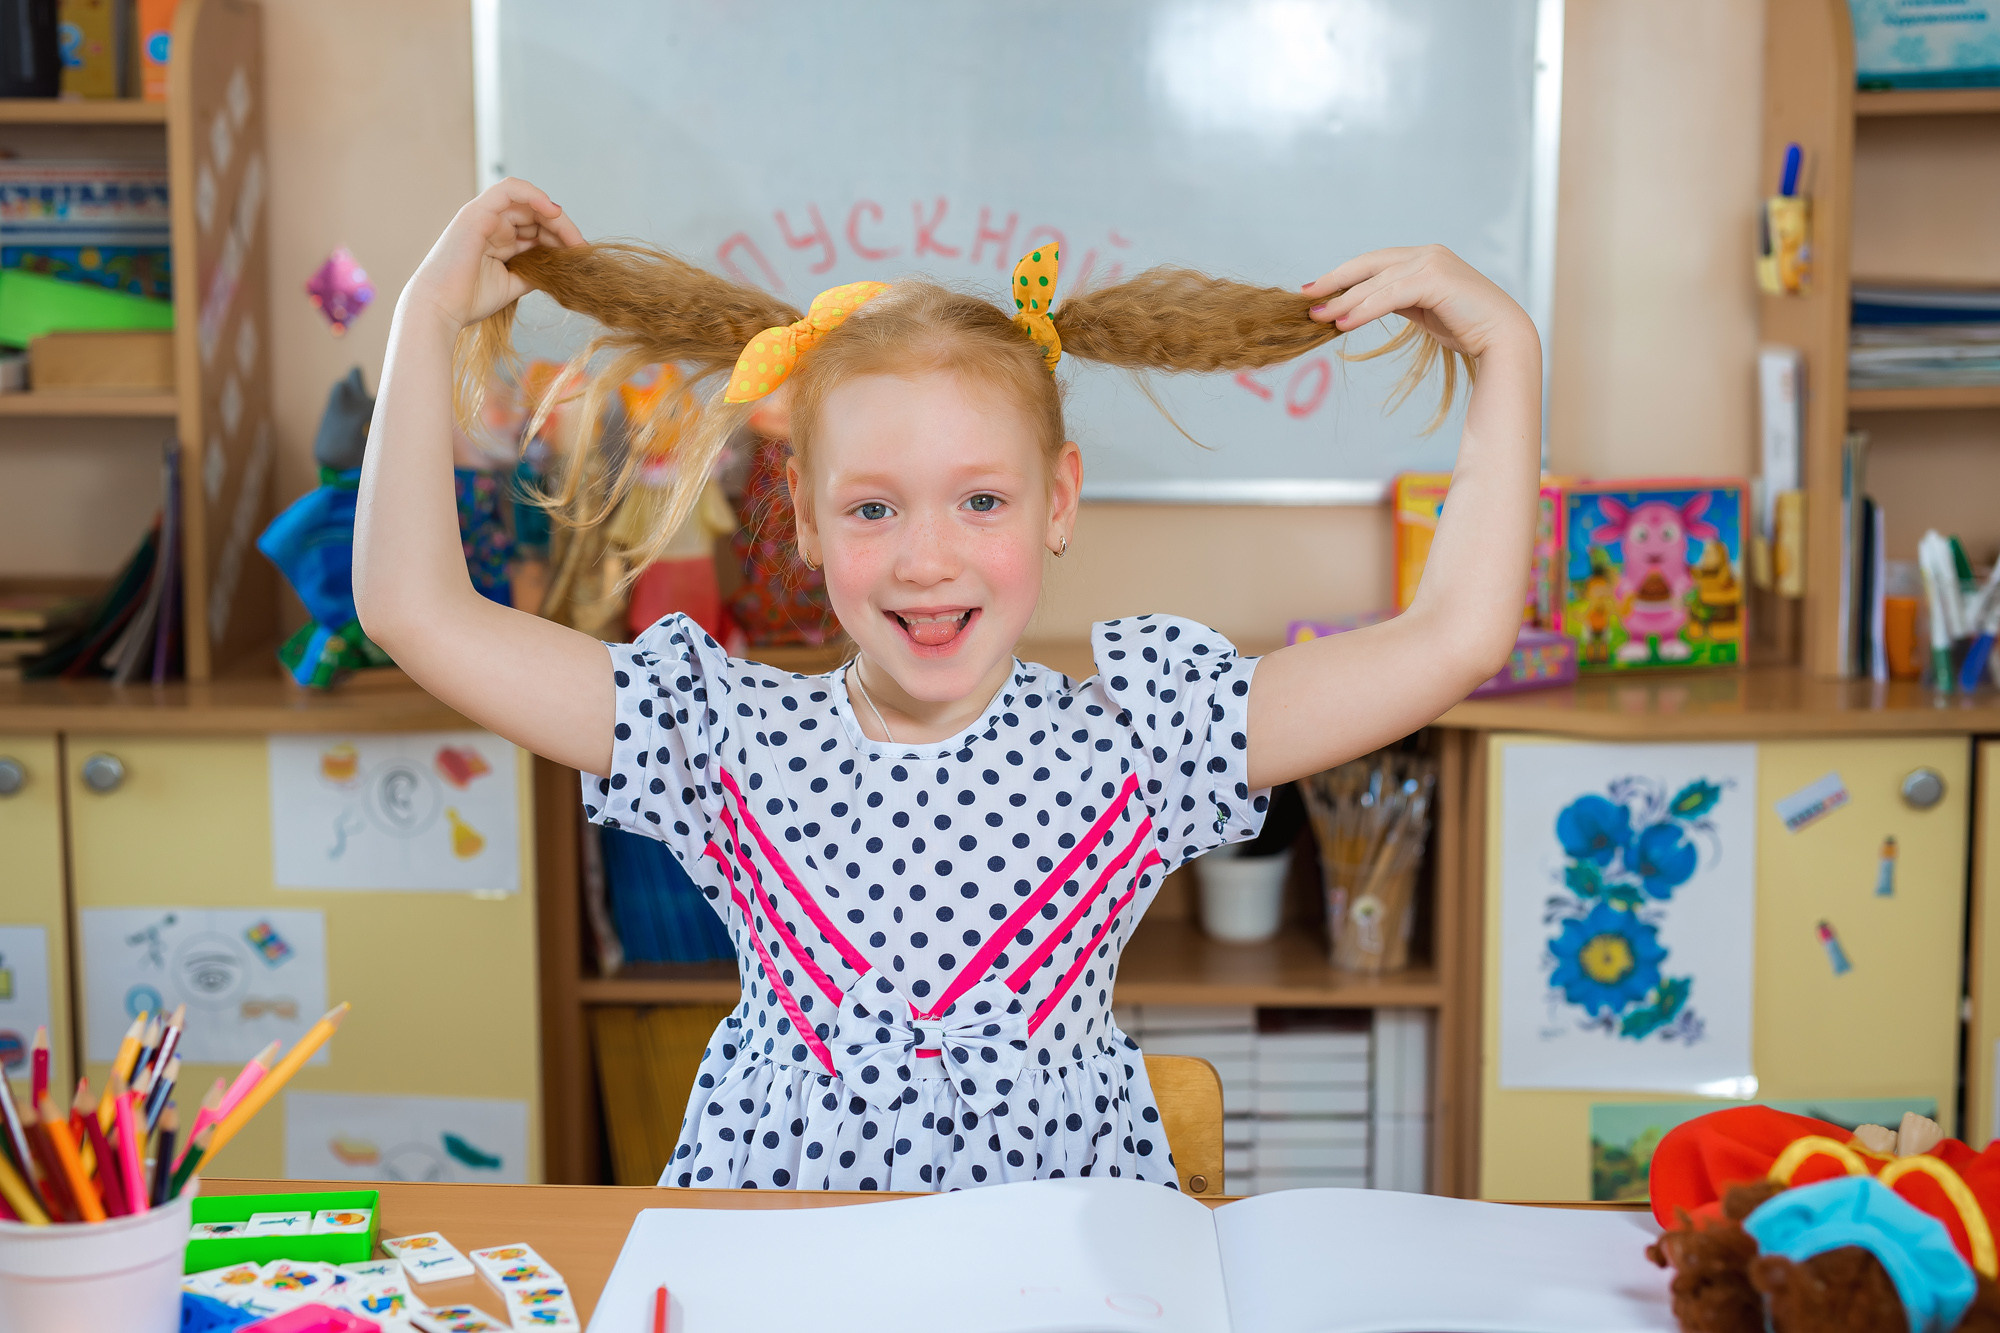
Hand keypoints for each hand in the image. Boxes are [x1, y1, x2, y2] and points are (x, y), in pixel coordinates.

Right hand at [402, 178, 584, 329]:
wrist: (441, 308)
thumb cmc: (470, 300)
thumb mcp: (513, 283)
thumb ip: (534, 270)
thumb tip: (560, 265)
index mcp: (498, 239)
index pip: (536, 228)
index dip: (560, 237)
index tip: (580, 254)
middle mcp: (491, 224)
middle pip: (535, 213)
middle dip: (563, 228)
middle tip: (581, 247)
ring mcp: (483, 216)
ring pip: (527, 202)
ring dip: (555, 216)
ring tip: (572, 238)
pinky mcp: (476, 212)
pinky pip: (509, 190)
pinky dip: (533, 195)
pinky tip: (553, 211)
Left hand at [1302, 245, 1533, 361]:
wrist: (1502, 337)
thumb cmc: (1466, 328)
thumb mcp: (1422, 310)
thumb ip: (1397, 300)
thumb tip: (1361, 307)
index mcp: (1423, 258)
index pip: (1373, 263)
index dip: (1342, 275)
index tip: (1315, 290)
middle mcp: (1426, 253)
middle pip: (1368, 266)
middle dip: (1335, 282)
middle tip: (1306, 298)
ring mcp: (1432, 262)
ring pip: (1376, 282)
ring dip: (1345, 301)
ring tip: (1320, 317)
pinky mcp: (1435, 279)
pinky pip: (1389, 295)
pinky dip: (1364, 309)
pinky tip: (1344, 323)